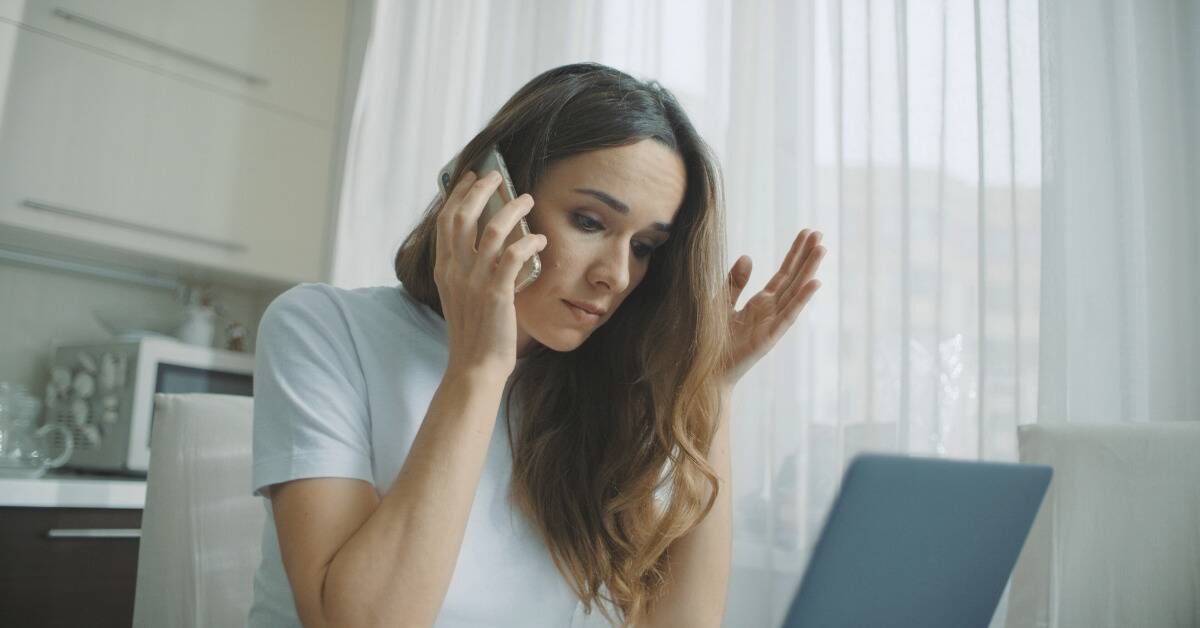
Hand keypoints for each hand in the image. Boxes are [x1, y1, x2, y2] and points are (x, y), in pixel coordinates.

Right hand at [434, 169, 547, 378]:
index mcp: (444, 270)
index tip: (472, 178)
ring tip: (527, 199)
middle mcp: (455, 271)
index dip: (459, 195)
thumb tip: (487, 241)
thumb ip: (467, 268)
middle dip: (481, 190)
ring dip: (511, 209)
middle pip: (463, 216)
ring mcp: (475, 281)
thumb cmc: (474, 332)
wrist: (475, 366)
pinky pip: (514, 256)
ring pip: (491, 230)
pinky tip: (540, 239)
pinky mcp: (496, 293)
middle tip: (497, 177)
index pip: (446, 221)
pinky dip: (529, 242)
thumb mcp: (461, 295)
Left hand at [720, 229, 825, 388]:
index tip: (806, 234)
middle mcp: (771, 311)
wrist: (706, 371)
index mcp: (760, 304)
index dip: (794, 255)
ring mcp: (773, 323)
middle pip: (792, 279)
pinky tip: (815, 282)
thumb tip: (748, 255)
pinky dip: (802, 299)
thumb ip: (734, 282)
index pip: (782, 275)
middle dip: (805, 257)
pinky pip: (789, 315)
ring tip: (822, 249)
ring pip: (795, 292)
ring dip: (809, 271)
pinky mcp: (770, 337)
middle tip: (819, 234)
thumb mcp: (720, 302)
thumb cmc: (712, 341)